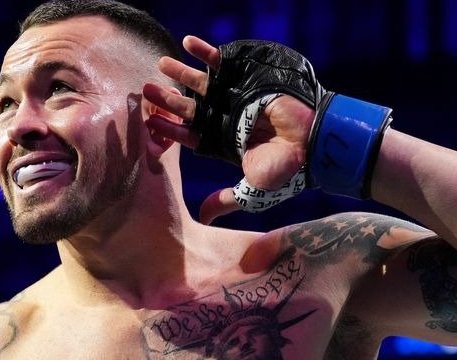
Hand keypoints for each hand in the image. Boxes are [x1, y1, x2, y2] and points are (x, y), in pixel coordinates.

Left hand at [142, 35, 313, 223]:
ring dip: (180, 73)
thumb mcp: (250, 192)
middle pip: (189, 107)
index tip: (148, 123)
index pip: (188, 134)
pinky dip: (205, 52)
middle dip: (167, 99)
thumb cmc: (284, 172)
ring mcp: (236, 97)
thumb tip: (203, 219)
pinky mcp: (248, 79)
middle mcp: (226, 118)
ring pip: (201, 83)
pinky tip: (187, 43)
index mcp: (223, 143)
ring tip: (161, 63)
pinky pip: (223, 62)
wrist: (311, 146)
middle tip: (145, 90)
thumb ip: (226, 201)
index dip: (168, 129)